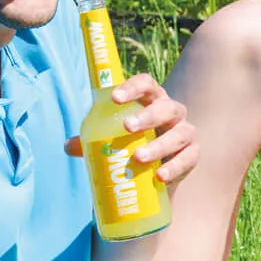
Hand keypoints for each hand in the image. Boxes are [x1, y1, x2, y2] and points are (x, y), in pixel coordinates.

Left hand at [66, 74, 198, 184]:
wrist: (154, 172)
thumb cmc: (130, 145)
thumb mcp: (110, 139)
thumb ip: (90, 140)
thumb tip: (68, 145)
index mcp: (151, 100)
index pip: (146, 84)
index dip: (133, 87)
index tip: (114, 98)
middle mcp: (171, 112)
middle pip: (165, 108)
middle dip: (148, 116)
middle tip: (127, 127)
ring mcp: (184, 132)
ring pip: (180, 133)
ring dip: (160, 145)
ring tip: (138, 158)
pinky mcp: (192, 154)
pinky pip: (188, 158)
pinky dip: (175, 167)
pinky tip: (159, 176)